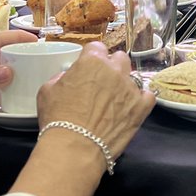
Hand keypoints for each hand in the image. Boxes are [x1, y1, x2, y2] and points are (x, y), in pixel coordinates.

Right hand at [37, 44, 154, 160]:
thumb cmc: (57, 119)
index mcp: (92, 61)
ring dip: (125, 84)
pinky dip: (140, 99)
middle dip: (111, 67)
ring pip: (133, 76)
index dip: (91, 58)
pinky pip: (148, 95)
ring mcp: (130, 88)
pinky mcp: (141, 107)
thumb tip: (69, 78)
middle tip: (101, 83)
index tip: (87, 69)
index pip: (96, 48)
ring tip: (115, 99)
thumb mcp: (47, 91)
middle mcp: (114, 70)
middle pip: (119, 58)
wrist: (75, 148)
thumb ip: (61, 78)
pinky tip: (131, 106)